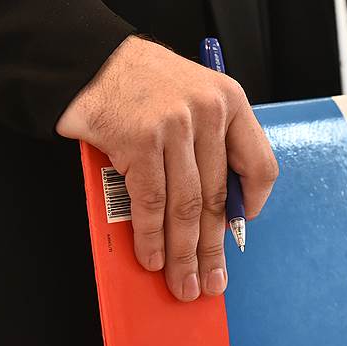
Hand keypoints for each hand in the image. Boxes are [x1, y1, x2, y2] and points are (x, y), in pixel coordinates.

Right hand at [57, 36, 277, 300]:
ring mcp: (175, 125)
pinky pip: (151, 201)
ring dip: (184, 254)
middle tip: (211, 282)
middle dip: (213, 249)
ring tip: (183, 283)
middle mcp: (209, 112)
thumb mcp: (192, 98)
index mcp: (230, 102)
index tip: (238, 229)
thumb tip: (218, 213)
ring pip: (186, 206)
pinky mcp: (140, 139)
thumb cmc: (139, 84)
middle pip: (219, 197)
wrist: (86, 60)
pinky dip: (152, 236)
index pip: (260, 165)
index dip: (251, 205)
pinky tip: (154, 258)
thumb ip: (210, 144)